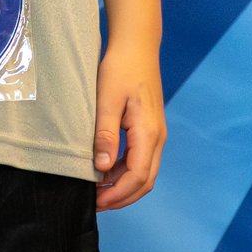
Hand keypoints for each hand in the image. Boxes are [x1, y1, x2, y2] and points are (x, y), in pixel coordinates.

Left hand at [91, 39, 164, 209]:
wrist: (136, 47)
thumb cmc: (120, 69)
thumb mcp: (107, 101)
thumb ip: (105, 135)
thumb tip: (102, 169)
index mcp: (148, 133)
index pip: (137, 176)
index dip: (117, 194)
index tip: (95, 202)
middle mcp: (157, 137)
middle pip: (145, 181)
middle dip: (121, 197)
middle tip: (94, 204)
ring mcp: (155, 135)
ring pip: (144, 173)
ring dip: (122, 187)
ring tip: (96, 192)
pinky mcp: (148, 130)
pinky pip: (140, 161)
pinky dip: (124, 173)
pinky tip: (104, 173)